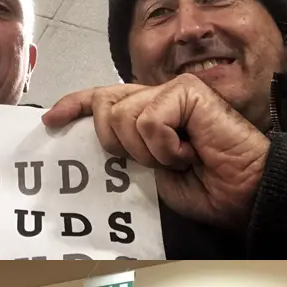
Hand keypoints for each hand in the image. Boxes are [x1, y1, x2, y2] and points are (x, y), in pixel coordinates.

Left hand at [42, 74, 270, 230]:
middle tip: (148, 162)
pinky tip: (186, 152)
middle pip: (103, 104)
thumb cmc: (198, 186)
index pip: (100, 98)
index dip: (73, 105)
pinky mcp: (187, 91)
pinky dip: (163, 146)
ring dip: (144, 150)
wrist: (236, 195)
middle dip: (113, 141)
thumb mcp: (142, 169)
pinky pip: (148, 120)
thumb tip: (78, 138)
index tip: (50, 121)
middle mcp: (155, 97)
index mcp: (143, 113)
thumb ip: (118, 147)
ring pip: (121, 115)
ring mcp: (172, 91)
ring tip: (174, 158)